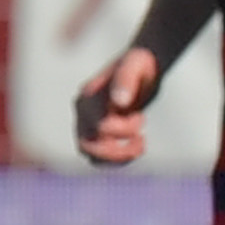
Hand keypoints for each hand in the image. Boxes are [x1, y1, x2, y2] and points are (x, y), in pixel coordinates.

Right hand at [75, 46, 162, 165]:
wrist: (139, 67)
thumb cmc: (138, 64)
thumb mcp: (136, 65)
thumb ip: (126, 79)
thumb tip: (119, 101)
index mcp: (89, 97)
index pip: (100, 127)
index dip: (124, 130)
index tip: (140, 116)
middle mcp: (82, 111)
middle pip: (87, 146)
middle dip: (117, 150)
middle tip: (142, 138)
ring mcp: (87, 122)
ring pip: (90, 155)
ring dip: (117, 158)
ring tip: (141, 144)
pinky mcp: (96, 131)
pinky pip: (97, 157)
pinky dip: (117, 160)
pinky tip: (137, 147)